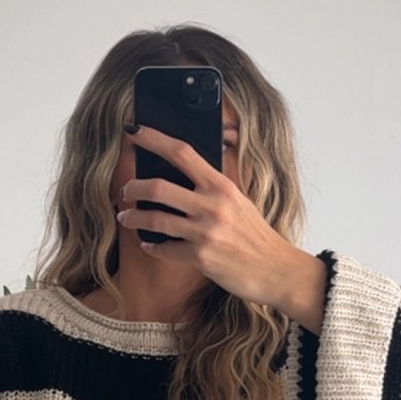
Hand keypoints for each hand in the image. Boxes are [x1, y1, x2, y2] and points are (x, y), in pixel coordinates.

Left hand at [116, 123, 300, 307]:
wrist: (275, 268)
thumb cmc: (255, 234)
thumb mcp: (238, 201)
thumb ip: (211, 188)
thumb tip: (178, 175)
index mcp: (221, 186)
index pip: (182, 153)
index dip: (154, 139)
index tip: (134, 131)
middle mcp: (212, 206)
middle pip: (158, 188)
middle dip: (133, 188)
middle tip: (125, 192)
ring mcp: (205, 232)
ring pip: (154, 220)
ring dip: (133, 218)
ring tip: (125, 218)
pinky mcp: (200, 257)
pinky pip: (164, 249)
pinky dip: (151, 246)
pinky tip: (148, 244)